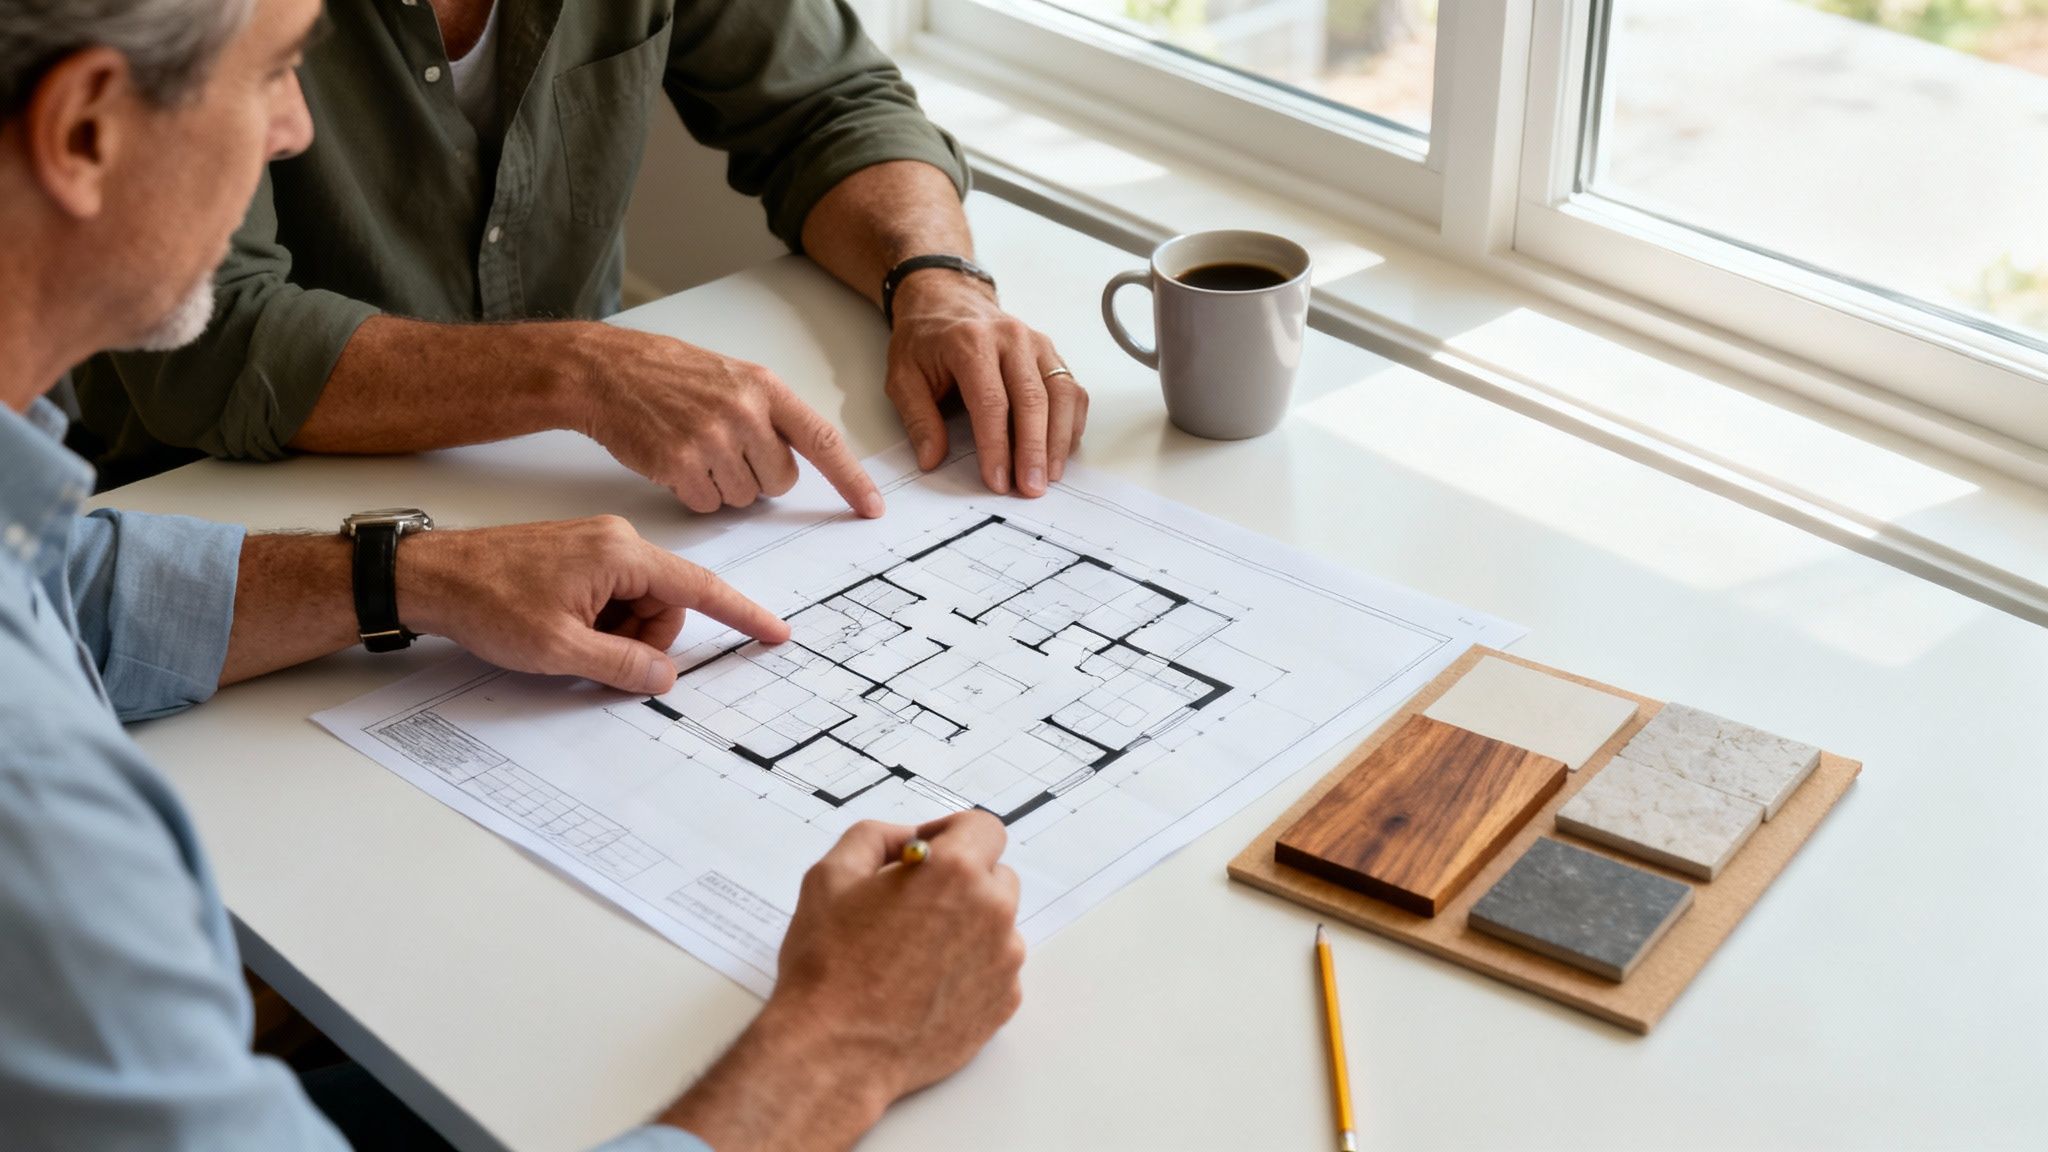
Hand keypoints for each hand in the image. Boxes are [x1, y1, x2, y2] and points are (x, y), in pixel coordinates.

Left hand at [397, 516, 789, 693]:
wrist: (431, 576)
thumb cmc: (486, 600)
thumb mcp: (559, 649)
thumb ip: (622, 664)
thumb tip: (664, 675)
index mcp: (621, 554)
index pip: (699, 587)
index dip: (741, 614)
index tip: (772, 631)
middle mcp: (616, 541)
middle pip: (666, 604)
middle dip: (644, 640)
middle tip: (596, 658)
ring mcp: (596, 547)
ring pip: (638, 605)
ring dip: (618, 635)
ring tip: (568, 643)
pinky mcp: (578, 558)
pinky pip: (613, 598)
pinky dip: (600, 624)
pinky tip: (563, 632)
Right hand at [565, 324, 884, 517]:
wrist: (605, 371)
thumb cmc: (666, 373)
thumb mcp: (730, 377)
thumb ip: (768, 412)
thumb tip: (795, 458)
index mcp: (764, 387)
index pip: (822, 440)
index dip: (851, 479)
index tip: (871, 507)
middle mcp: (744, 412)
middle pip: (780, 481)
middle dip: (758, 478)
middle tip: (725, 450)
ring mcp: (711, 439)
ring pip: (743, 497)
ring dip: (721, 484)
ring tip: (693, 447)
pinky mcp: (679, 463)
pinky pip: (707, 503)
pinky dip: (692, 492)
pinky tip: (674, 460)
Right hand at [659, 811, 1024, 1149]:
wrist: (835, 1051)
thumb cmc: (829, 967)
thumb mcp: (830, 877)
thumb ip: (874, 837)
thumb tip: (905, 838)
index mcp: (954, 872)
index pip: (984, 829)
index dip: (953, 833)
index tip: (929, 849)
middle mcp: (991, 913)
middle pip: (995, 876)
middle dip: (960, 880)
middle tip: (914, 903)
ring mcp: (1003, 962)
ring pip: (998, 925)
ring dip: (967, 926)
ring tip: (915, 952)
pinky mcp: (1003, 1004)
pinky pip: (996, 970)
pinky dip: (971, 969)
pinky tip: (926, 985)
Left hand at [885, 272, 1087, 496]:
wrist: (945, 300)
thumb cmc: (925, 341)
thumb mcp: (903, 377)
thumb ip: (918, 419)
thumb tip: (932, 459)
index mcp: (970, 342)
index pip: (991, 402)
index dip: (997, 446)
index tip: (997, 480)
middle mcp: (1010, 338)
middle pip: (1033, 400)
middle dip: (1034, 450)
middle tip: (1032, 488)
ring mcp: (1037, 344)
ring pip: (1061, 395)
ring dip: (1058, 440)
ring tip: (1049, 475)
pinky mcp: (1051, 353)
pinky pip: (1072, 390)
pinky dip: (1071, 423)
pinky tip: (1061, 450)